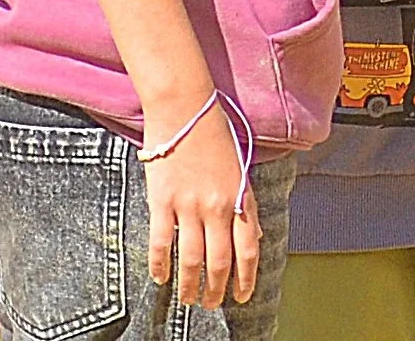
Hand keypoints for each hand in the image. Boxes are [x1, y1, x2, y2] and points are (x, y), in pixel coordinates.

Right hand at [142, 99, 257, 309]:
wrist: (185, 109)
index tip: (242, 296)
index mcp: (241, 197)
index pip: (249, 248)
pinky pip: (162, 243)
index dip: (246, 277)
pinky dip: (160, 265)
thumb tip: (253, 235)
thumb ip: (245, 203)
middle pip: (220, 260)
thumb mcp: (240, 169)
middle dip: (217, 289)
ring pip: (192, 258)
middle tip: (212, 305)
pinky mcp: (162, 201)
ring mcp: (189, 205)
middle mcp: (218, 206)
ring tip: (189, 299)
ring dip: (191, 285)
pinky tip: (160, 278)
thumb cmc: (214, 135)